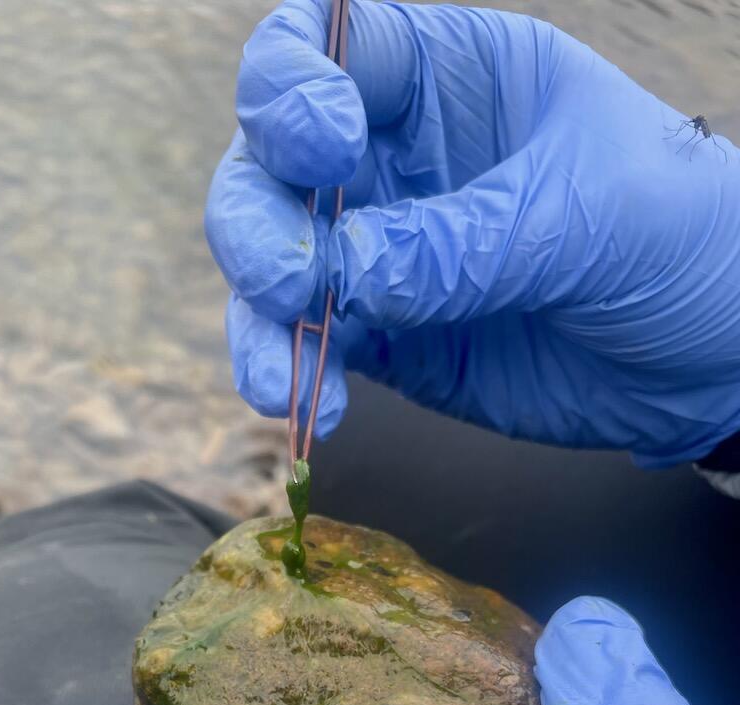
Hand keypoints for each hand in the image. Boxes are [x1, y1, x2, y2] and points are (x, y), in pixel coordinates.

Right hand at [205, 0, 739, 464]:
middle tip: (289, 281)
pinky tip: (314, 408)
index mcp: (450, 79)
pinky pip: (315, 352)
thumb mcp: (589, 215)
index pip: (327, 48)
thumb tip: (348, 273)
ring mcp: (386, 256)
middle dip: (258, 220)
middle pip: (271, 165)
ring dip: (261, 321)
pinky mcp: (390, 341)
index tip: (326, 150)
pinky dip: (300, 379)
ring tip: (277, 380)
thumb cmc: (682, 237)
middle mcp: (398, 161)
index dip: (292, 86)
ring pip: (277, 268)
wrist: (715, 357)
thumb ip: (467, 242)